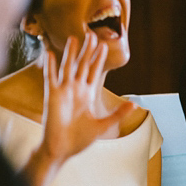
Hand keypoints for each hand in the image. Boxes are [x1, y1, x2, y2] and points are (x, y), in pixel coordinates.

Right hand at [40, 33, 134, 161]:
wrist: (62, 150)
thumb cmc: (79, 139)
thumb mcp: (103, 125)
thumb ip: (118, 114)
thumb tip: (134, 105)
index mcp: (87, 95)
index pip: (94, 72)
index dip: (99, 59)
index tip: (104, 46)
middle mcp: (76, 90)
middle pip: (83, 65)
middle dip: (88, 50)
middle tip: (92, 35)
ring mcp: (63, 91)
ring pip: (68, 67)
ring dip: (71, 53)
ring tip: (73, 38)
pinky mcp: (52, 96)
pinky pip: (50, 77)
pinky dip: (50, 65)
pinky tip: (50, 53)